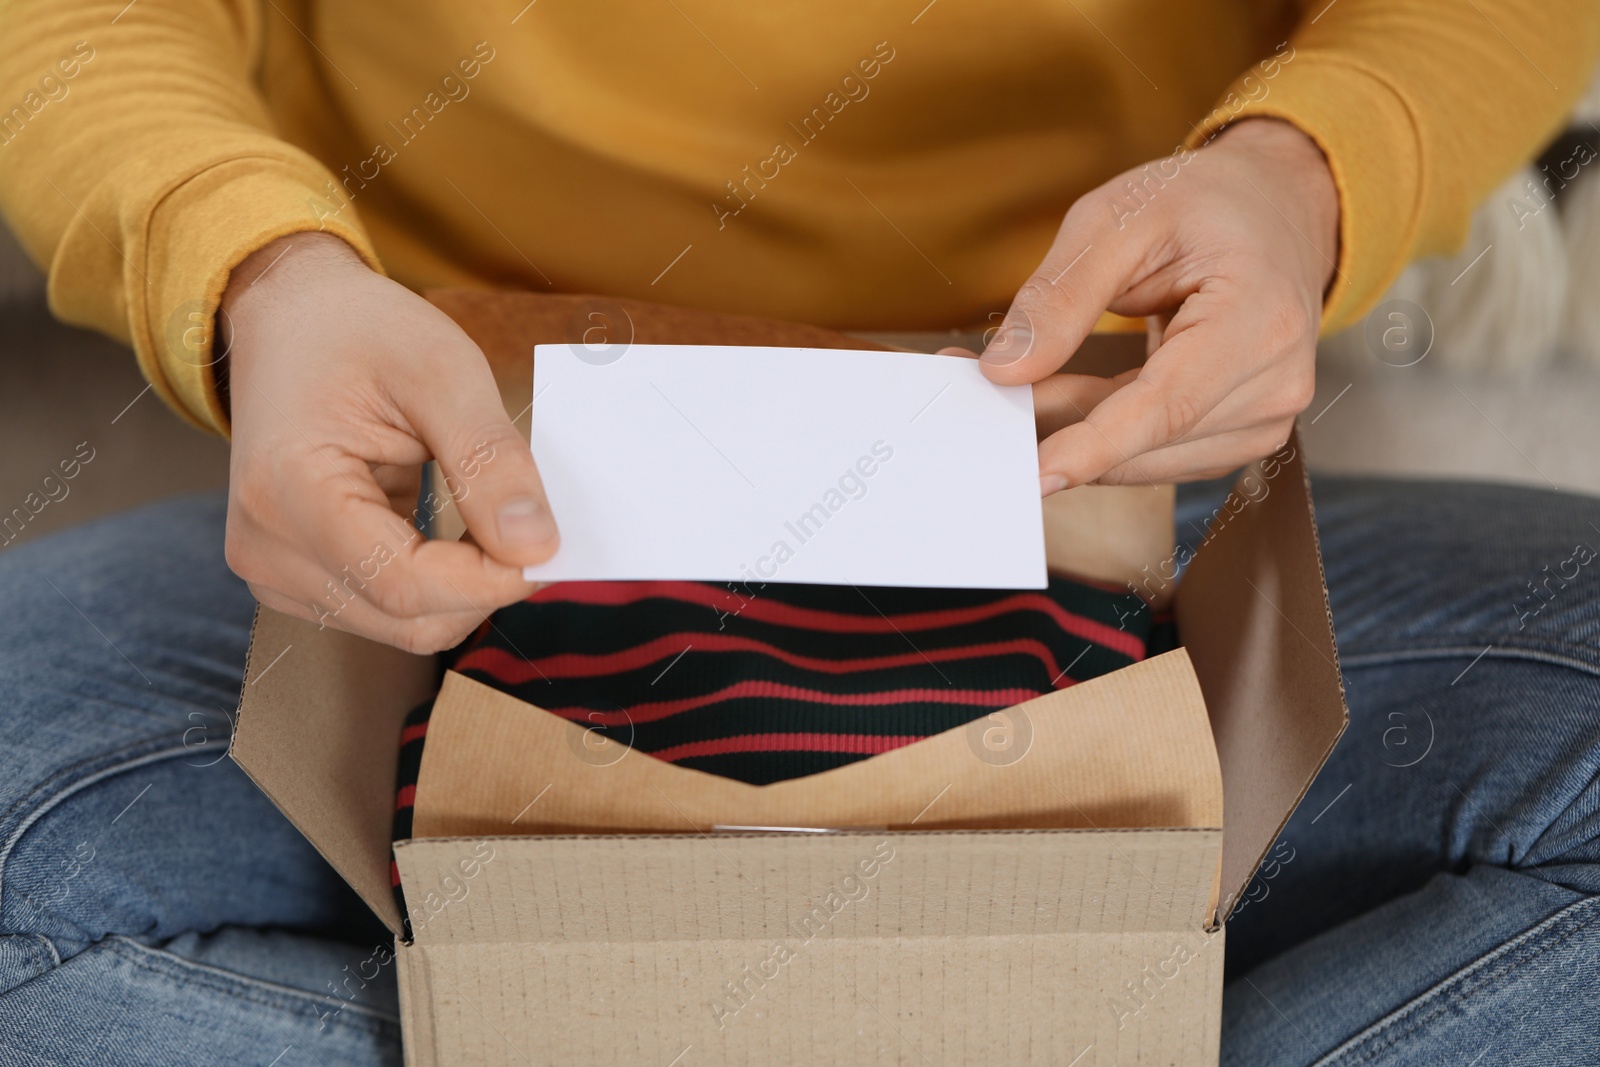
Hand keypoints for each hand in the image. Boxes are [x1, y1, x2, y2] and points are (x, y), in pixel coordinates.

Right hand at [220, 232, 557, 652]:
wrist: (290, 319)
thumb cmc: (358, 331)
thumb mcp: (442, 370)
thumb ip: (490, 461)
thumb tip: (537, 546)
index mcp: (285, 491)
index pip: (403, 583)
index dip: (489, 579)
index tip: (548, 543)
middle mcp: (266, 549)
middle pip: (408, 618)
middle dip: (485, 584)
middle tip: (528, 523)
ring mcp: (274, 571)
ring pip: (404, 625)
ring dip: (465, 587)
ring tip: (484, 516)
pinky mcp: (297, 580)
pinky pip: (388, 610)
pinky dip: (439, 584)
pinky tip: (452, 532)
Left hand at [974, 117, 1338, 491]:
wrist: (1277, 207)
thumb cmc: (1205, 203)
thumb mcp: (1120, 218)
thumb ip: (1061, 296)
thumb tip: (1005, 369)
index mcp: (1260, 321)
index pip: (1167, 406)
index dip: (1095, 446)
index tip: (1034, 473)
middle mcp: (1277, 384)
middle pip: (1148, 438)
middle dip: (1059, 428)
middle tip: (983, 405)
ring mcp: (1266, 418)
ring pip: (1147, 457)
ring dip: (1075, 434)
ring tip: (1020, 394)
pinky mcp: (1242, 434)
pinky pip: (1159, 454)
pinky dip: (1105, 437)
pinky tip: (1063, 406)